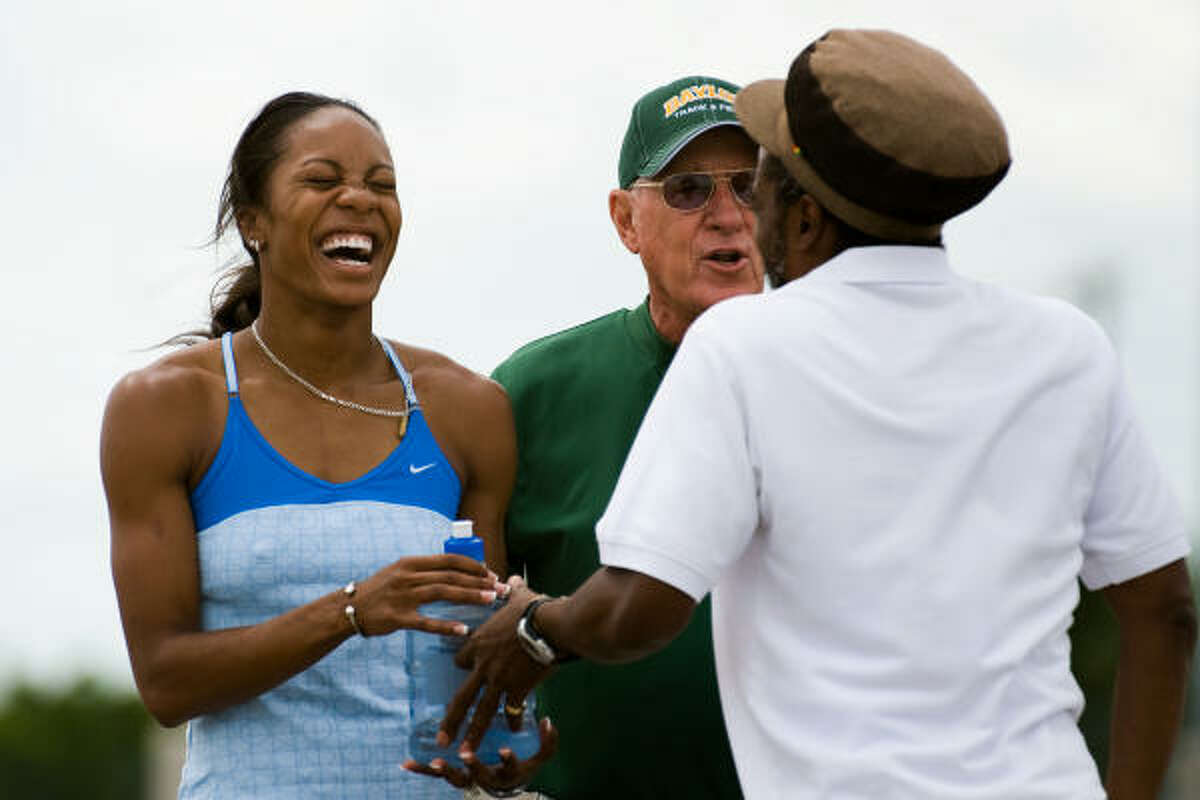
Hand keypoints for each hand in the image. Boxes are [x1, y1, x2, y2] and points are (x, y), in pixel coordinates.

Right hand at [352, 554, 504, 636]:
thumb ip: (425, 571)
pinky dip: (445, 626)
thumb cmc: (379, 590)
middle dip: (479, 581)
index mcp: (411, 563)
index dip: (472, 565)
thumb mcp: (400, 572)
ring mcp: (403, 597)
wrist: (348, 608)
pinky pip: (425, 622)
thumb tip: (456, 571)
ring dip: (469, 596)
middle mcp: (408, 576)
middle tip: (499, 588)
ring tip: (490, 600)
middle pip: (450, 576)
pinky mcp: (398, 618)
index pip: (448, 559)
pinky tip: (462, 630)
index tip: (490, 573)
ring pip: (443, 593)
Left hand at [403, 716, 557, 793]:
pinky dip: (421, 770)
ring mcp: (470, 779)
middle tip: (466, 756)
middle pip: (479, 775)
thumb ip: (548, 742)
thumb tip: (549, 721)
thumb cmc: (522, 768)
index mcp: (508, 773)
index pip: (510, 766)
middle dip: (474, 766)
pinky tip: (406, 763)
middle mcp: (487, 779)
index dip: (508, 760)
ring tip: (432, 763)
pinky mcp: (456, 775)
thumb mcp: (540, 758)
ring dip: (445, 770)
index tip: (506, 750)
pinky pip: (436, 775)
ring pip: (456, 778)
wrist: (506, 788)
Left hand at [440, 577, 556, 754]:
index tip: (468, 669)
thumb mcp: (519, 596)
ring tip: (465, 752)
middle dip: (451, 720)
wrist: (549, 625)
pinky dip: (515, 719)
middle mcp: (483, 665)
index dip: (464, 664)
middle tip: (442, 739)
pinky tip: (516, 729)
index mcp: (478, 643)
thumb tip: (512, 580)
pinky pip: (513, 709)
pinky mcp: (517, 688)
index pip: (461, 660)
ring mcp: (499, 679)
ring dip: (473, 733)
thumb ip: (511, 591)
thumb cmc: (533, 608)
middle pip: (462, 697)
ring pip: (481, 711)